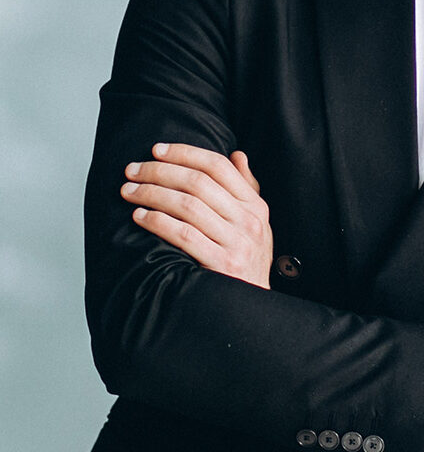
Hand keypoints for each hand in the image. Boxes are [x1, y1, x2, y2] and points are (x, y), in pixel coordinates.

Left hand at [121, 143, 273, 289]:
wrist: (252, 309)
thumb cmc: (248, 261)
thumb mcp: (257, 222)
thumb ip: (247, 188)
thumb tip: (237, 154)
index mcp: (256, 205)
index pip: (219, 166)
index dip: (185, 153)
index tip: (157, 149)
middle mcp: (248, 220)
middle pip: (198, 182)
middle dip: (160, 171)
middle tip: (133, 169)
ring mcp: (235, 243)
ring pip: (187, 205)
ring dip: (152, 194)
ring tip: (129, 190)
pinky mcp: (218, 264)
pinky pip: (182, 235)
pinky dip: (157, 221)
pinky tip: (139, 216)